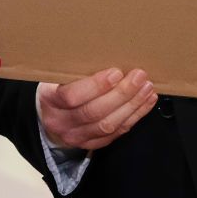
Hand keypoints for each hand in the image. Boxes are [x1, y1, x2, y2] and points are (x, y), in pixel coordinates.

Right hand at [37, 68, 157, 151]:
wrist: (49, 115)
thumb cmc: (57, 87)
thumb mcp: (57, 74)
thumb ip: (75, 69)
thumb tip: (108, 53)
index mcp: (49, 100)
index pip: (71, 96)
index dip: (96, 85)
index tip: (116, 72)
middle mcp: (61, 122)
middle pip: (94, 112)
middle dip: (121, 94)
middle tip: (139, 77)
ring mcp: (76, 136)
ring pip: (108, 125)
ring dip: (132, 105)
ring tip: (147, 88)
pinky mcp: (91, 144)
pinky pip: (116, 133)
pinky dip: (134, 116)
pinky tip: (145, 102)